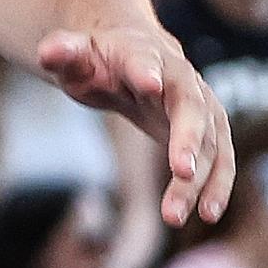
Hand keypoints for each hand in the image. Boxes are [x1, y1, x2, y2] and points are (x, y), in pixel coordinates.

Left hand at [38, 24, 233, 226]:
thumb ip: (63, 54)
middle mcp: (178, 74)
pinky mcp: (212, 128)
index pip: (143, 59)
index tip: (149, 83)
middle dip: (187, 135)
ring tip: (175, 215)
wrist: (133, 54)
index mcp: (138, 52)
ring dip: (200, 177)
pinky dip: (219, 184)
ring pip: (209, 138)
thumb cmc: (99, 59)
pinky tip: (208, 213)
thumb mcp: (74, 56)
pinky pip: (221, 157)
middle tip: (180, 169)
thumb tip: (46, 52)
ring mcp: (200, 101)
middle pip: (189, 102)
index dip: (145, 70)